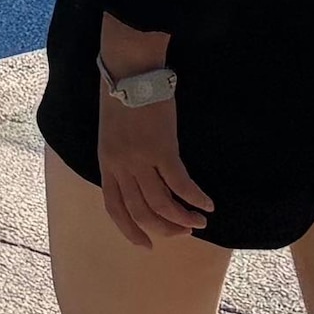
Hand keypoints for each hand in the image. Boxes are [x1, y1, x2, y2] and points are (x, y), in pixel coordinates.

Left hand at [89, 19, 210, 249]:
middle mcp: (120, 166)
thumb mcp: (112, 131)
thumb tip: (139, 177)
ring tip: (200, 223)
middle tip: (183, 232)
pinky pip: (181, 184)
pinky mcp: (162, 149)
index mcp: (105, 162)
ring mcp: (140, 159)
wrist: (129, 68)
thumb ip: (121, 156)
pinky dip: (195, 198)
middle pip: (141, 211)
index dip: (130, 230)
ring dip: (182, 218)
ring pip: (161, 204)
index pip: (114, 207)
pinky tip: (207, 204)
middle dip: (163, 228)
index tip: (146, 245)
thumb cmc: (123, 94)